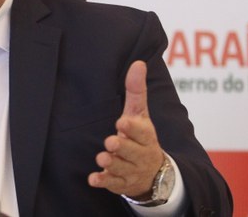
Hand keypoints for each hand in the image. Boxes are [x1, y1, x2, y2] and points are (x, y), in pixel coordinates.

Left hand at [87, 60, 164, 197]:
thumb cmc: (141, 137)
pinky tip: (94, 179)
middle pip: (132, 151)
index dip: (132, 128)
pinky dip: (103, 181)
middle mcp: (141, 154)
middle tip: (111, 142)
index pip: (141, 132)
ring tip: (102, 158)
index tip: (122, 123)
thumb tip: (138, 63)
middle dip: (122, 147)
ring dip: (111, 164)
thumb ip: (136, 90)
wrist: (154, 173)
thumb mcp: (140, 114)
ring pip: (121, 168)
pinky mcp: (121, 183)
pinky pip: (112, 184)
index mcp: (146, 136)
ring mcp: (131, 170)